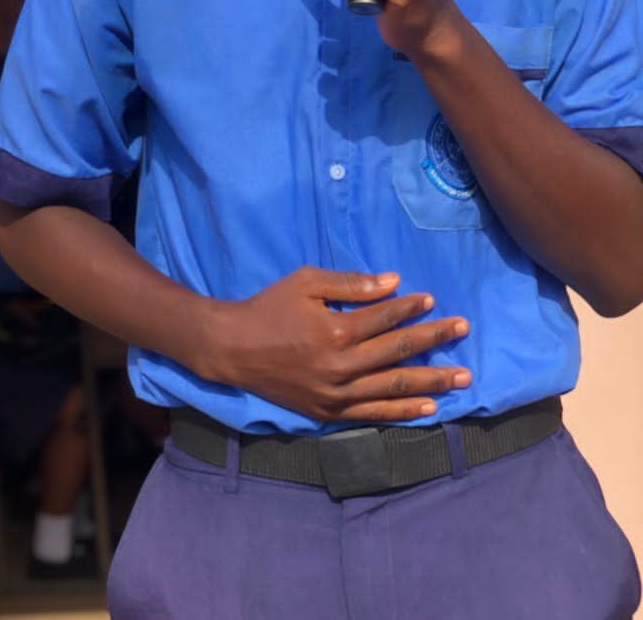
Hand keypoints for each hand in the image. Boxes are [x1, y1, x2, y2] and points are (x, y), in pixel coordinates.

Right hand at [207, 266, 470, 422]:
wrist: (233, 349)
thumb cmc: (269, 308)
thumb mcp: (305, 282)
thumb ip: (350, 284)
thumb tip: (393, 283)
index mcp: (336, 331)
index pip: (385, 318)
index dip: (411, 307)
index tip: (432, 299)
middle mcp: (341, 366)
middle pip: (399, 351)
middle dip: (434, 339)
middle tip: (463, 330)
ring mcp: (336, 394)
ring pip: (394, 387)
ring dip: (432, 381)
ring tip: (463, 377)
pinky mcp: (329, 413)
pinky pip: (374, 413)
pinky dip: (403, 411)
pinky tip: (429, 407)